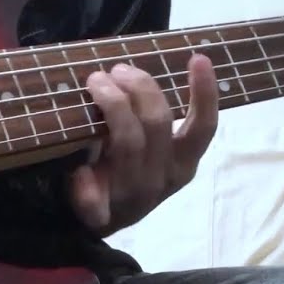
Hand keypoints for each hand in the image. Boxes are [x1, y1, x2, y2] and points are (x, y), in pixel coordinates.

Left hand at [68, 54, 217, 236]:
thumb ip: (152, 116)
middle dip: (138, 86)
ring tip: (95, 81)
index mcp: (183, 163)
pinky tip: (79, 171)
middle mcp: (163, 178)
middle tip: (117, 69)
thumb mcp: (152, 148)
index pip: (203, 127)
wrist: (95, 224)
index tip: (198, 58)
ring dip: (111, 103)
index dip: (204, 92)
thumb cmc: (125, 169)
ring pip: (128, 142)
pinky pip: (93, 194)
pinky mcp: (103, 214)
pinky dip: (84, 179)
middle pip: (158, 123)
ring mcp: (133, 195)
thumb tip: (138, 68)